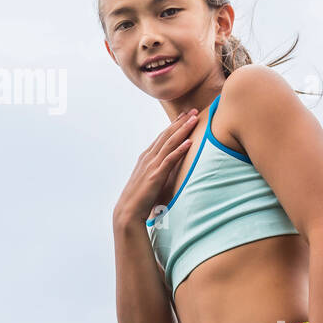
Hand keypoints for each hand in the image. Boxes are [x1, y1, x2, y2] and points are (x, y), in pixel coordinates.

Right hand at [113, 108, 199, 225]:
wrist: (128, 211)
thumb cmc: (139, 199)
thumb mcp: (148, 180)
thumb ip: (157, 172)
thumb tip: (167, 170)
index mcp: (146, 157)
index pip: (162, 137)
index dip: (174, 125)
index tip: (184, 116)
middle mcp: (148, 157)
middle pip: (167, 135)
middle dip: (181, 122)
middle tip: (193, 110)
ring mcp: (152, 165)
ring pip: (170, 143)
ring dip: (183, 130)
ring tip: (194, 120)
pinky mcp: (156, 175)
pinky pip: (170, 159)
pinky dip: (180, 150)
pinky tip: (189, 142)